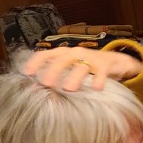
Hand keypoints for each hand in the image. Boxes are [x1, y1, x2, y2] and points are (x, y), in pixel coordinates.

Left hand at [22, 46, 142, 90]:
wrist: (115, 61)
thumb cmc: (87, 66)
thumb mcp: (70, 66)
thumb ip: (57, 73)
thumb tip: (37, 89)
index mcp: (63, 53)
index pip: (45, 55)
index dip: (35, 63)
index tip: (27, 73)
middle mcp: (75, 53)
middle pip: (61, 60)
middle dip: (53, 71)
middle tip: (46, 84)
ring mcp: (90, 58)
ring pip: (80, 67)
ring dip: (74, 77)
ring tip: (68, 89)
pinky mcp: (105, 65)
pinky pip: (101, 72)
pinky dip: (98, 79)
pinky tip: (96, 88)